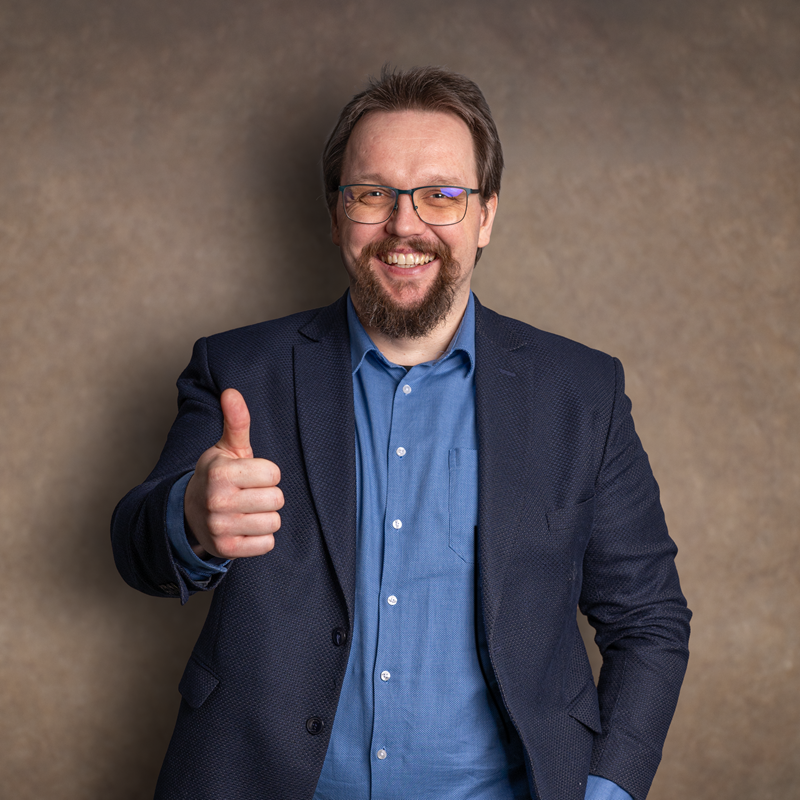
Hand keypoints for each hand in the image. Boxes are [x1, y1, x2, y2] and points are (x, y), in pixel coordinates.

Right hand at [184, 388, 282, 558]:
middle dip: (267, 495)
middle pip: (277, 499)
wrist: (190, 512)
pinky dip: (261, 538)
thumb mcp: (227, 448)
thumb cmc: (218, 475)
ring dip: (265, 517)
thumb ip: (236, 421)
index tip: (250, 475)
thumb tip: (231, 392)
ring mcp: (220, 528)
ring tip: (246, 510)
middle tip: (248, 494)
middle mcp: (218, 501)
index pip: (274, 475)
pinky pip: (267, 544)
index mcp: (220, 473)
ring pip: (273, 522)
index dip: (266, 473)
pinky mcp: (226, 550)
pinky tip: (244, 527)